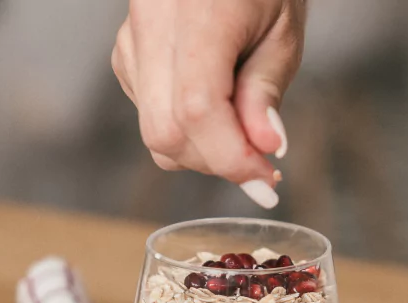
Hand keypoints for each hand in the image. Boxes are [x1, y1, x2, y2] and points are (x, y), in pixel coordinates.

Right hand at [111, 0, 306, 207]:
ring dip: (203, 151)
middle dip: (216, 162)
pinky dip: (187, 130)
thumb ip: (266, 92)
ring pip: (155, 132)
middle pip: (166, 132)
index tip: (266, 181)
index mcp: (196, 15)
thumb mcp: (282, 32)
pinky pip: (151, 116)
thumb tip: (263, 149)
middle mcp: (151, 28)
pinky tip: (214, 106)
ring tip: (242, 129)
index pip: (198, 110)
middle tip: (260, 165)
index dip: (231, 158)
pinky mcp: (125, 56)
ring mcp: (130, 43)